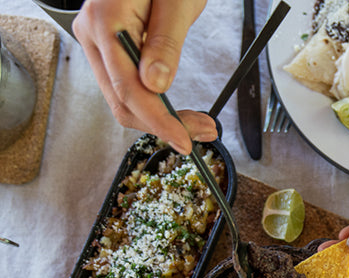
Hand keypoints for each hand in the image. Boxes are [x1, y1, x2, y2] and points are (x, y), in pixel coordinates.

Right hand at [72, 0, 214, 153]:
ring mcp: (98, 42)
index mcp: (106, 23)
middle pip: (122, 101)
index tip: (183, 140)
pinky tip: (176, 110)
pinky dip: (153, 103)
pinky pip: (126, 85)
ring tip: (197, 124)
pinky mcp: (109, 47)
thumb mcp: (176, 2)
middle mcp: (94, 35)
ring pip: (123, 98)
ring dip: (160, 117)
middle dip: (162, 124)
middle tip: (201, 133)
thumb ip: (165, 43)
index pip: (129, 89)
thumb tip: (157, 84)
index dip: (158, 121)